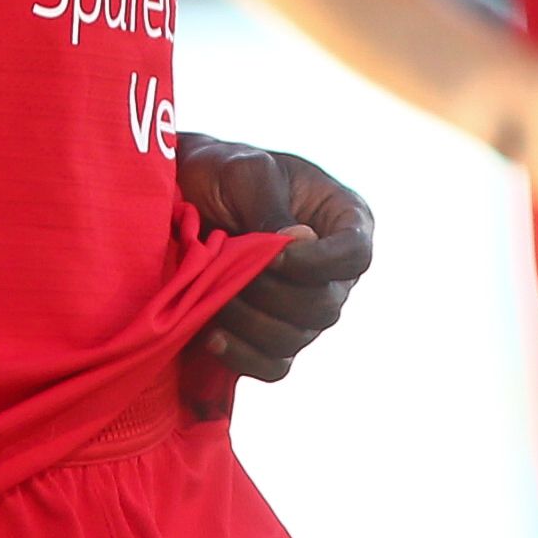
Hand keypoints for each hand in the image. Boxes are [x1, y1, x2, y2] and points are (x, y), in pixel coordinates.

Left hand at [172, 134, 375, 379]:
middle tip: (228, 271)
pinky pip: (273, 366)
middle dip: (273, 294)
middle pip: (325, 306)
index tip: (273, 256)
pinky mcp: (273, 335)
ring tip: (213, 297)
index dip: (319, 264)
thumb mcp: (246, 172)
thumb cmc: (222, 171)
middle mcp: (334, 271)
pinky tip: (213, 337)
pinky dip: (245, 358)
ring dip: (251, 324)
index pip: (355, 255)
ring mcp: (305, 307)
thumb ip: (270, 206)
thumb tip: (301, 242)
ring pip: (296, 338)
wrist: (181, 195)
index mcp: (344, 219)